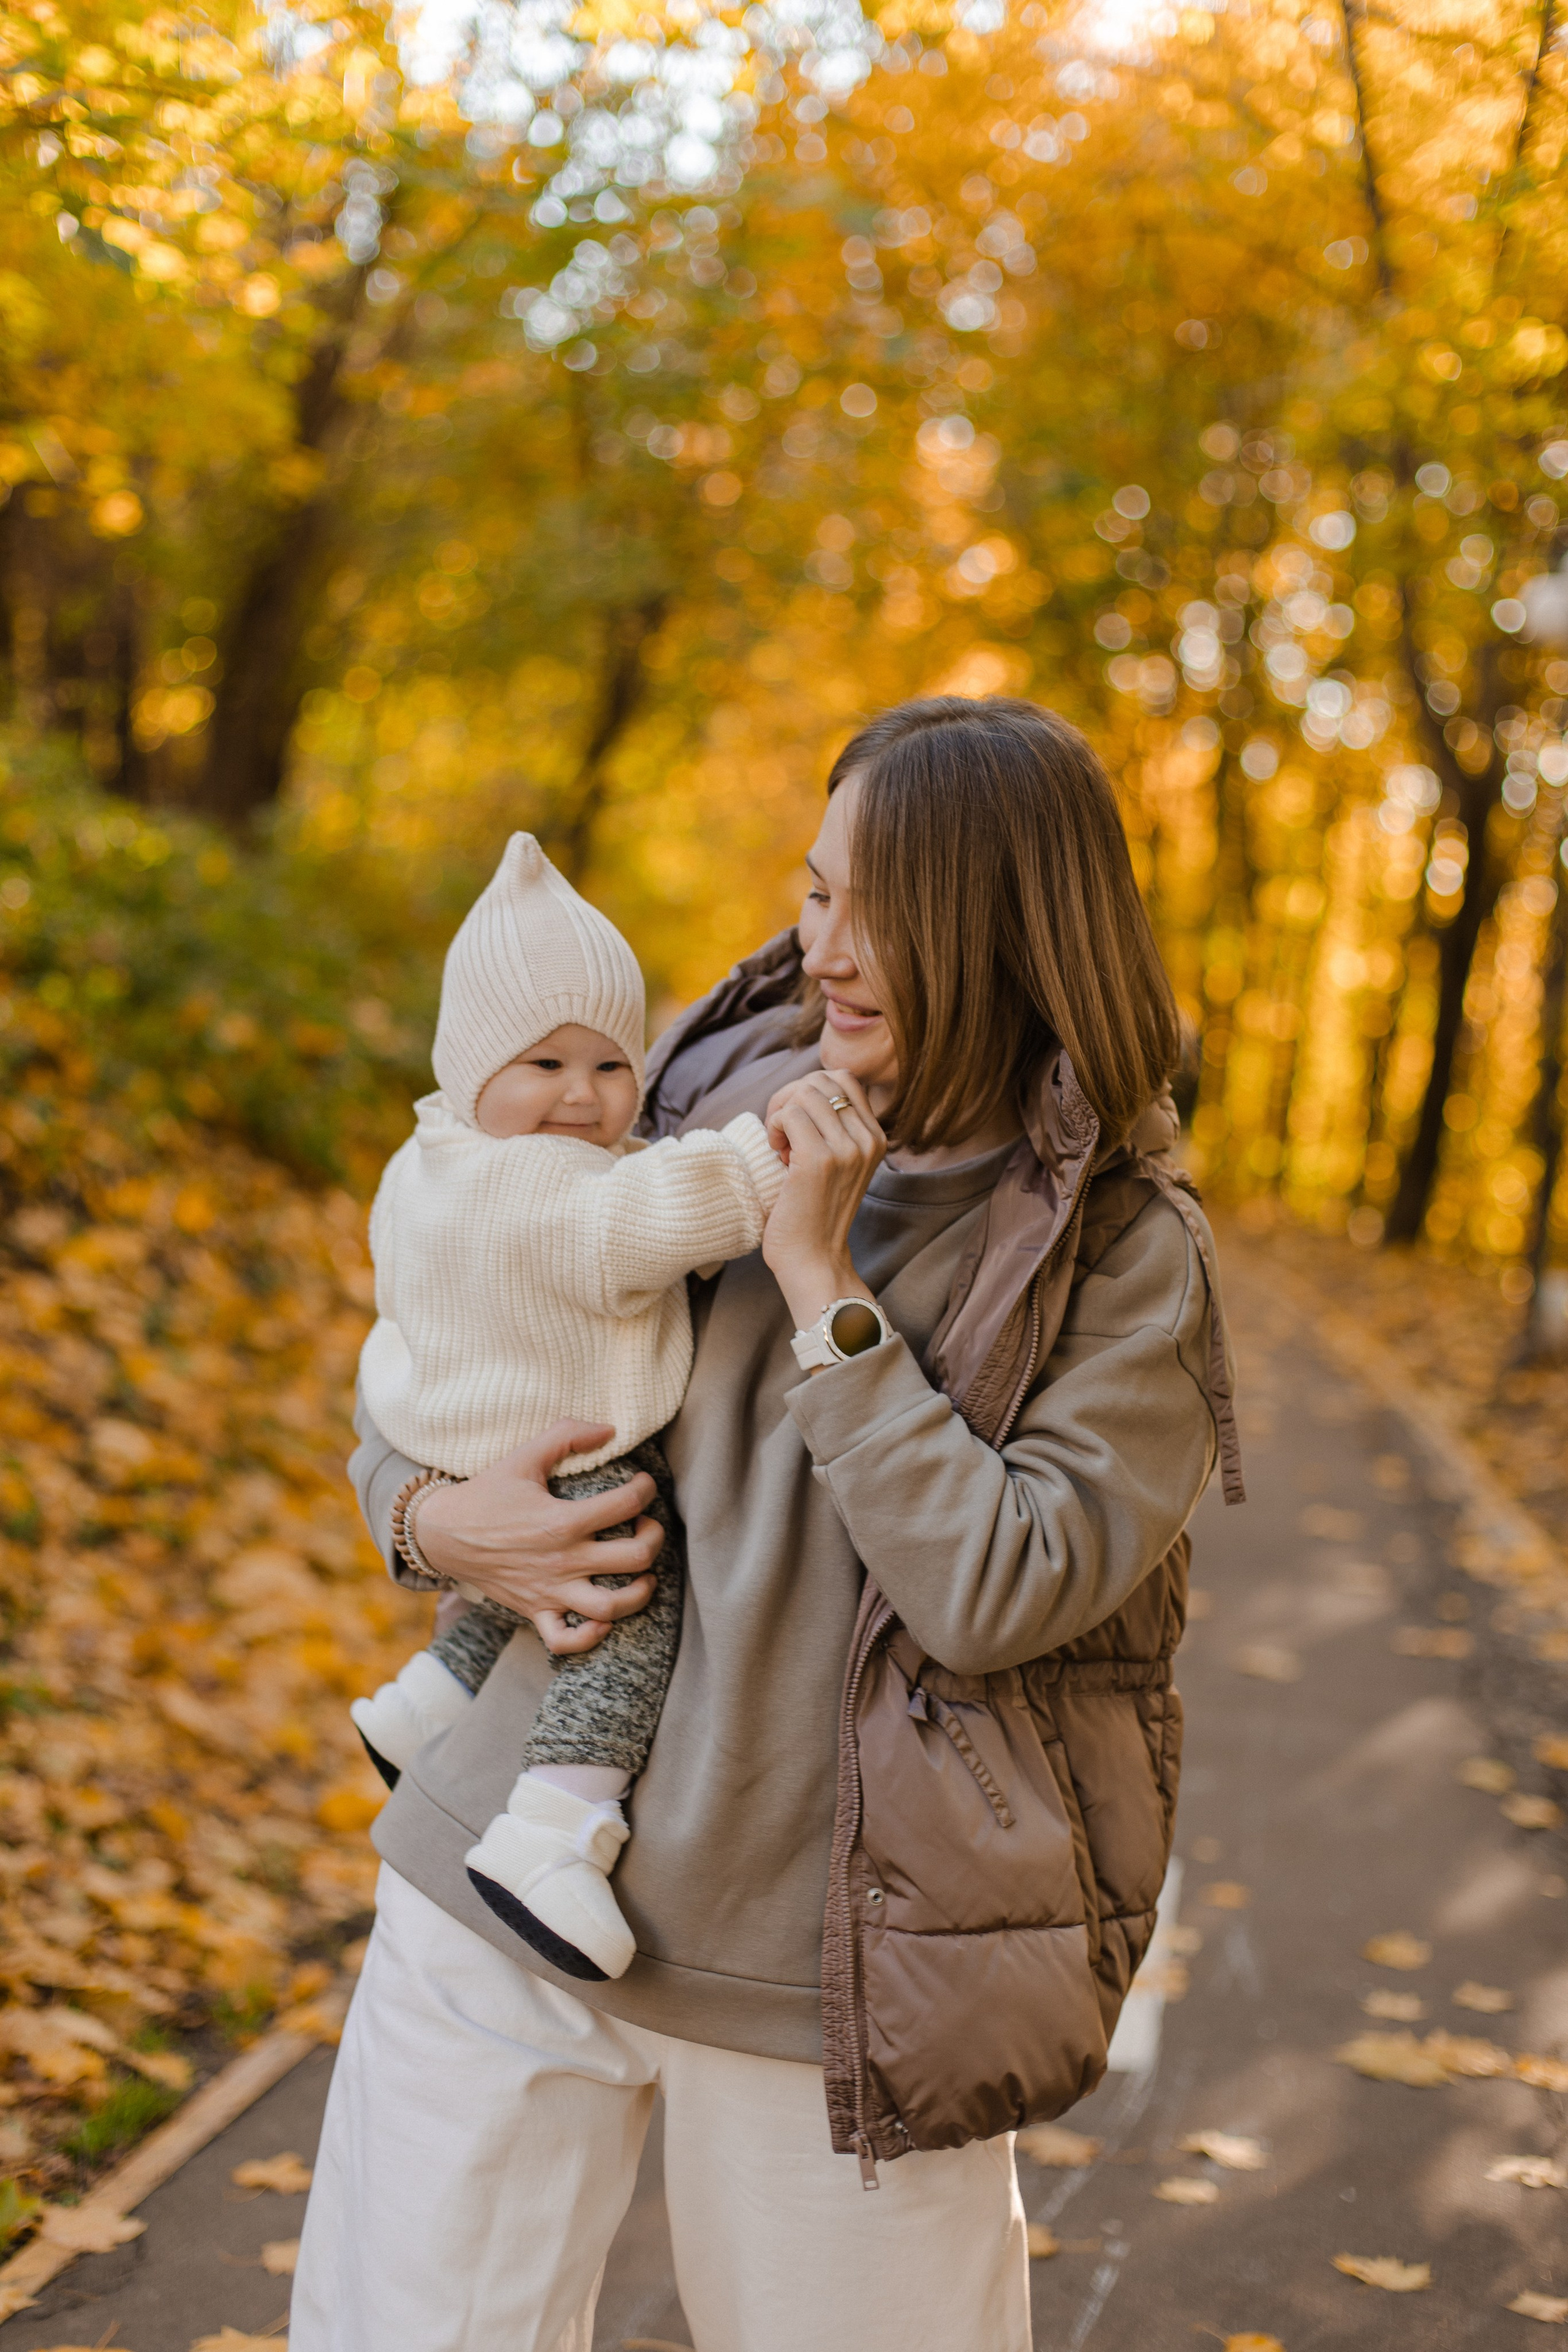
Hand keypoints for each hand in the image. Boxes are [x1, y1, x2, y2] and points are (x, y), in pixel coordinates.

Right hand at [415, 1421, 660, 1655]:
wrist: (442, 1532)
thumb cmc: (487, 1493)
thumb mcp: (525, 1456)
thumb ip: (566, 1435)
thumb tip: (609, 1429)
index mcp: (562, 1520)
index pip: (626, 1504)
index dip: (646, 1489)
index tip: (643, 1484)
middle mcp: (561, 1560)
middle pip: (634, 1558)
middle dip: (654, 1539)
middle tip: (648, 1526)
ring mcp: (549, 1591)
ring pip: (610, 1608)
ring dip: (638, 1593)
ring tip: (644, 1575)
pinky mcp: (535, 1611)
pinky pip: (566, 1641)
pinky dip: (589, 1637)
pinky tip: (602, 1619)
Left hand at [762, 1070, 885, 1336]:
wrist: (813, 1260)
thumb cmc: (813, 1212)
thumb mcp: (836, 1163)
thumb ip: (833, 1127)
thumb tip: (805, 1087)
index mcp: (876, 1138)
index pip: (843, 1079)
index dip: (810, 1090)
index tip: (796, 1125)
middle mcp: (868, 1139)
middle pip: (822, 1079)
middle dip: (791, 1097)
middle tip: (781, 1133)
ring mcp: (846, 1149)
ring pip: (804, 1092)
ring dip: (781, 1113)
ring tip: (781, 1146)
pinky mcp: (819, 1159)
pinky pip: (789, 1113)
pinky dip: (774, 1126)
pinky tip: (777, 1153)